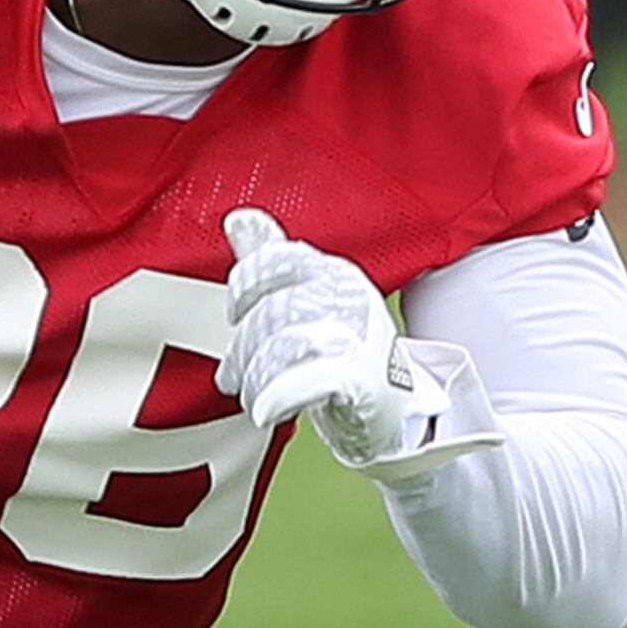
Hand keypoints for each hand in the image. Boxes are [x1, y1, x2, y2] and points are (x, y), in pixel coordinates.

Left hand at [218, 207, 442, 471]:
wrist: (393, 410)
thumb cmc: (344, 353)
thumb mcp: (309, 298)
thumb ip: (271, 259)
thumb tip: (239, 218)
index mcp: (334, 273)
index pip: (277, 259)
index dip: (244, 287)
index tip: (234, 314)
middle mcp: (349, 297)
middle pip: (274, 312)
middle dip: (243, 350)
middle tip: (234, 376)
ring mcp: (358, 337)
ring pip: (285, 347)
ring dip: (256, 380)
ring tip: (253, 397)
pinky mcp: (361, 379)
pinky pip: (306, 381)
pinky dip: (277, 398)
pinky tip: (267, 409)